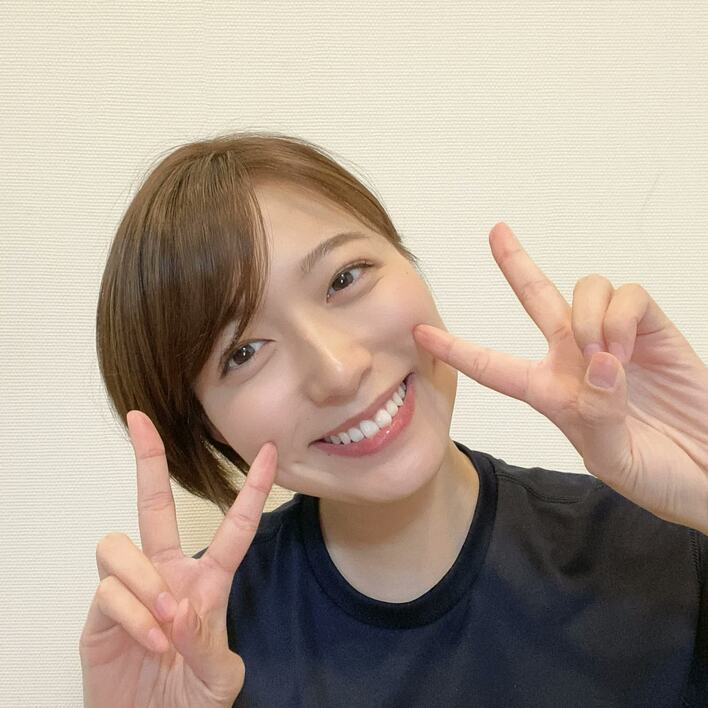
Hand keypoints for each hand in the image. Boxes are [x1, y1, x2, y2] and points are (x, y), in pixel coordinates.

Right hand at [79, 411, 276, 707]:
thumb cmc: (190, 699)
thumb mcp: (218, 677)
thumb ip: (207, 643)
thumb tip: (176, 608)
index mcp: (207, 582)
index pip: (233, 527)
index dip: (253, 489)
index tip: (270, 451)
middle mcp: (166, 574)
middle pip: (154, 506)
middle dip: (147, 460)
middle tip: (139, 421)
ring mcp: (131, 589)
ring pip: (122, 546)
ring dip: (145, 584)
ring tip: (163, 623)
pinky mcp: (100, 612)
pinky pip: (109, 590)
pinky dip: (131, 617)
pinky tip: (150, 645)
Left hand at [413, 222, 707, 534]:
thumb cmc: (656, 471)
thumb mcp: (612, 457)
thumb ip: (596, 415)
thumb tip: (597, 361)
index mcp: (551, 393)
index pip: (494, 366)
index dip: (458, 350)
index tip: (421, 333)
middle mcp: (575, 357)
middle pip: (537, 297)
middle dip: (516, 262)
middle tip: (495, 230)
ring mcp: (613, 339)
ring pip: (585, 289)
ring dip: (589, 316)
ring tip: (606, 354)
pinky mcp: (651, 328)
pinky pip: (628, 295)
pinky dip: (624, 317)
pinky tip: (630, 346)